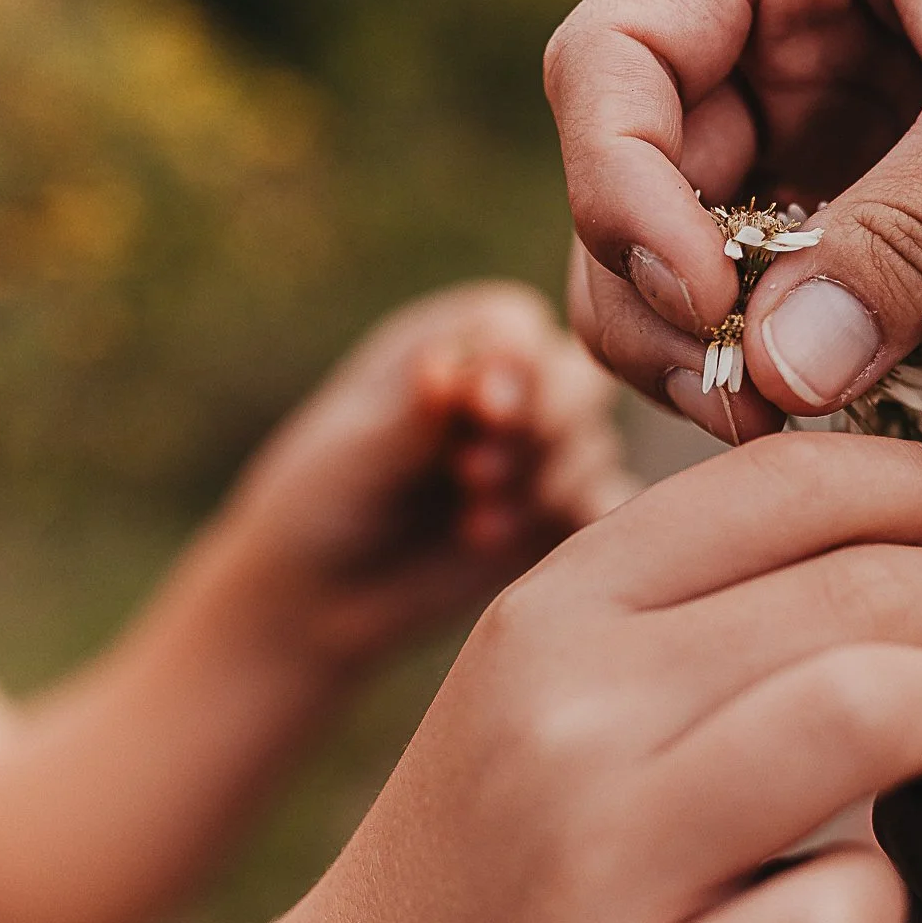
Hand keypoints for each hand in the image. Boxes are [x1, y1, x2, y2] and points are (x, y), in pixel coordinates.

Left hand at [219, 281, 633, 670]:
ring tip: (474, 526)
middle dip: (543, 427)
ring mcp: (538, 455)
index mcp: (452, 344)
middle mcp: (507, 390)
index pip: (519, 328)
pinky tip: (511, 546)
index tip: (485, 412)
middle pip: (578, 380)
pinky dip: (573, 526)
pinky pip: (602, 510)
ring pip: (593, 448)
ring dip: (545, 486)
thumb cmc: (319, 500)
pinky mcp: (555, 517)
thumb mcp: (353, 454)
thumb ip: (411, 415)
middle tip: (475, 474)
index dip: (517, 366)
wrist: (318, 594)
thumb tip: (447, 370)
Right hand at [289, 434, 921, 922]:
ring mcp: (604, 864)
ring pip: (873, 712)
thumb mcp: (551, 673)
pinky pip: (855, 913)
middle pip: (861, 593)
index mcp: (553, 607)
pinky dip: (890, 903)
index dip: (921, 489)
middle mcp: (570, 712)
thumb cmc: (511, 836)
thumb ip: (694, 590)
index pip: (786, 481)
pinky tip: (858, 901)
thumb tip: (908, 517)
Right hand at [546, 0, 921, 433]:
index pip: (614, 56)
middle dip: (669, 296)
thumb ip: (908, 235)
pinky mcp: (898, 189)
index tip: (704, 298)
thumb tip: (776, 379)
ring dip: (730, 345)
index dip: (623, 184)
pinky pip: (809, 287)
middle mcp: (789, 13)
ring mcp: (839, 109)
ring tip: (792, 426)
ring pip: (708, 246)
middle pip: (640, 169)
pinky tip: (851, 414)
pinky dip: (813, 355)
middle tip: (741, 405)